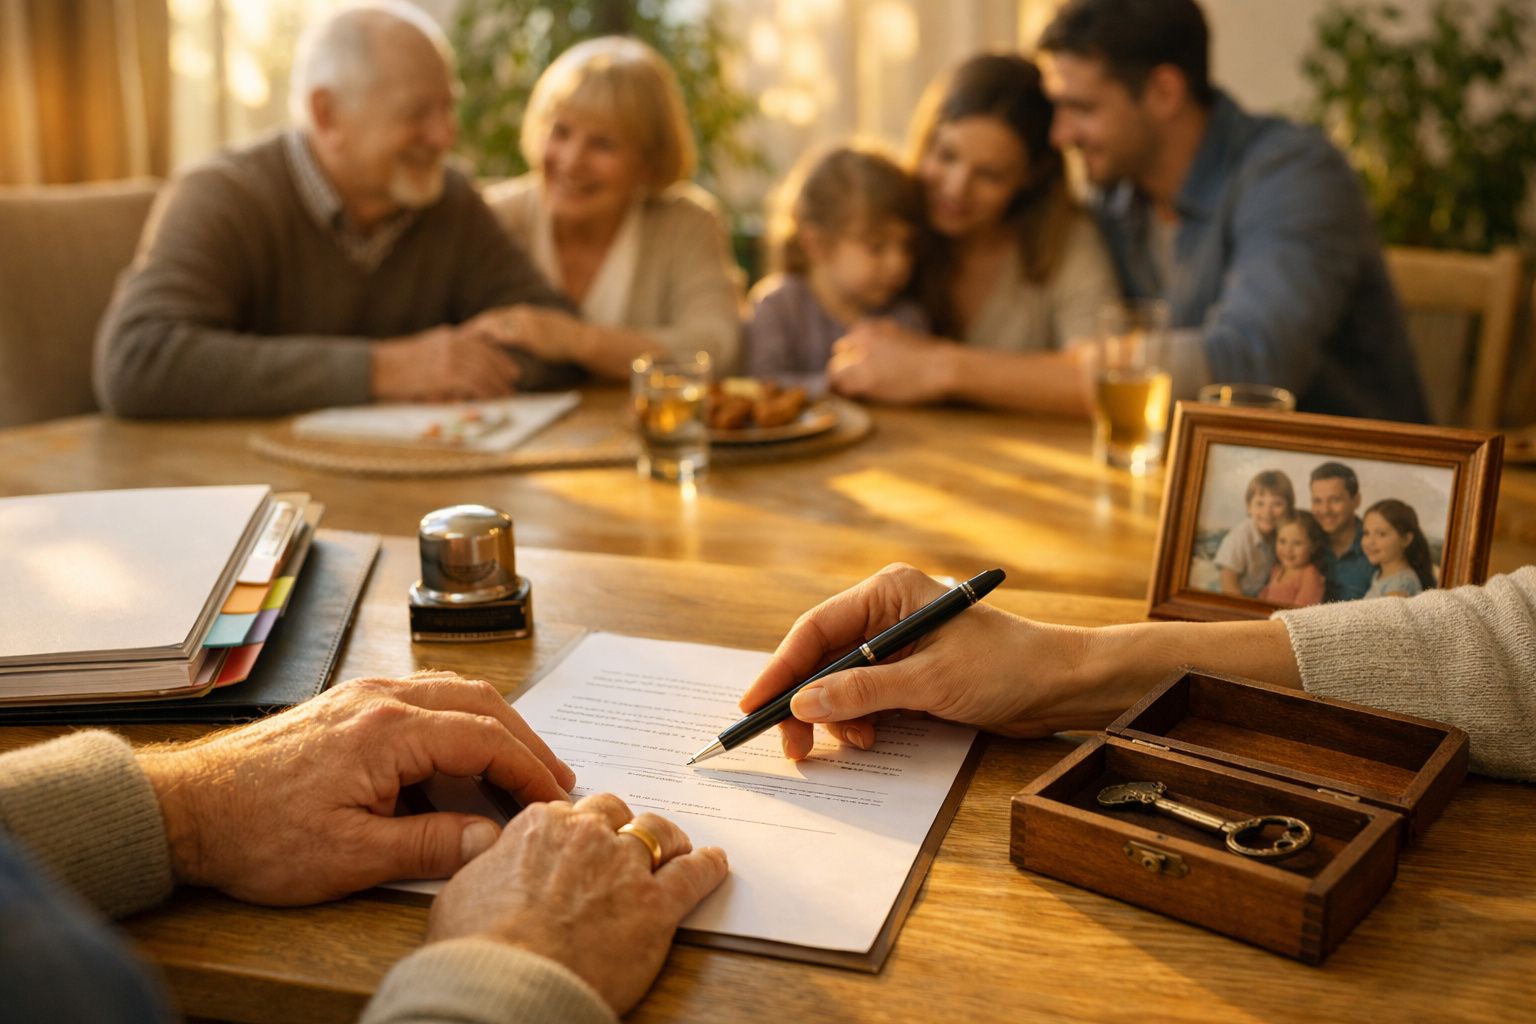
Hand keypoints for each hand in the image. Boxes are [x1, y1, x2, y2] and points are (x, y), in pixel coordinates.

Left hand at [135, 671, 575, 904]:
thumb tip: (491, 839)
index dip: (529, 769)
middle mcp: (381, 697)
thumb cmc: (259, 834)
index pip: (485, 738)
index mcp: (389, 730)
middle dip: (525, 739)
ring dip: (494, 724)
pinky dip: (460, 719)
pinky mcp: (347, 704)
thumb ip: (431, 844)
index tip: (554, 798)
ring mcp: (362, 695)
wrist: (187, 809)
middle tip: (554, 776)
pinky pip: (423, 696)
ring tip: (520, 763)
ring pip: (452, 692)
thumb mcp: (351, 856)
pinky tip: (463, 749)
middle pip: (479, 702)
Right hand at [370, 324, 522, 401]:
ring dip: (498, 385)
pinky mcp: (445, 374)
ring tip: (507, 395)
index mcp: (448, 336)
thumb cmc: (396, 365)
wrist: (376, 368)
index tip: (511, 370)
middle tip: (513, 384)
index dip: (500, 359)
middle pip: (487, 357)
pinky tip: (492, 399)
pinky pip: (474, 383)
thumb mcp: (425, 351)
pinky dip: (486, 392)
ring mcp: (449, 357)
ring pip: (484, 371)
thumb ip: (446, 356)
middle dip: (503, 372)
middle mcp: (452, 342)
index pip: (483, 345)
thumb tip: (466, 374)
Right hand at [428, 792, 727, 1015]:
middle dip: (622, 826)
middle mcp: (587, 835)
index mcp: (540, 826)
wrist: (508, 983)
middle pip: (617, 813)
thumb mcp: (462, 891)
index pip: (570, 810)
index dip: (579, 828)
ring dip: (666, 840)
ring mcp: (625, 866)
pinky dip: (707, 867)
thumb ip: (489, 863)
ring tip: (674, 848)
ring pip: (659, 833)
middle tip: (624, 843)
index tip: (583, 839)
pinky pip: (694, 875)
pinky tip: (713, 865)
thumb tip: (492, 857)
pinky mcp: (657, 905)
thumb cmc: (477, 946)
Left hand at [469, 304, 590, 365]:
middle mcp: (521, 314)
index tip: (467, 331)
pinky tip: (479, 349)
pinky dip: (490, 341)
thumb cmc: (566, 338)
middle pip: (490, 318)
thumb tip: (518, 340)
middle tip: (456, 336)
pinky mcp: (528, 335)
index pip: (496, 316)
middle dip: (473, 327)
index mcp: (524, 312)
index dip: (480, 323)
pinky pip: (504, 337)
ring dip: (477, 333)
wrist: (581, 339)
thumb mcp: (544, 329)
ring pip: (493, 324)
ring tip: (462, 343)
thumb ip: (528, 331)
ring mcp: (524, 323)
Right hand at [740, 564, 1128, 758]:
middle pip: (821, 658)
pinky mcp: (908, 673)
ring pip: (839, 683)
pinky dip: (859, 721)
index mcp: (887, 592)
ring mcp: (896, 644)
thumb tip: (803, 704)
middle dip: (806, 702)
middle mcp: (886, 612)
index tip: (754, 706)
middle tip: (792, 747)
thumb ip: (862, 691)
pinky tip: (871, 739)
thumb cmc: (1005, 667)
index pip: (816, 629)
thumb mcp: (929, 682)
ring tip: (856, 743)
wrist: (1060, 687)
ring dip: (837, 717)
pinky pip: (864, 697)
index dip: (780, 669)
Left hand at [827, 320, 954, 404]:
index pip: (845, 344)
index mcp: (868, 328)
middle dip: (843, 371)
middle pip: (838, 359)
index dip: (850, 359)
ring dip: (841, 385)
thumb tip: (870, 352)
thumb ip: (881, 339)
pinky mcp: (866, 382)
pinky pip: (843, 390)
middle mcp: (860, 340)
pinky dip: (845, 396)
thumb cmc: (929, 355)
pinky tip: (853, 401)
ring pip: (835, 375)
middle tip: (848, 386)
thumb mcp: (900, 335)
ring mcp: (861, 361)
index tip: (855, 370)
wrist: (942, 367)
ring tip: (848, 396)